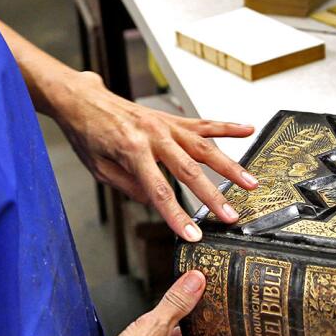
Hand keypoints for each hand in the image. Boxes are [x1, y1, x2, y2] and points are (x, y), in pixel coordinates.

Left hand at [52, 71, 256, 240]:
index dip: (178, 216)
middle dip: (213, 197)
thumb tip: (155, 202)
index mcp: (132, 151)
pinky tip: (248, 130)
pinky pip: (204, 123)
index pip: (159, 192)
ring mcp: (166, 125)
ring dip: (230, 166)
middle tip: (231, 216)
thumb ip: (129, 186)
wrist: (84, 101)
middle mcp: (154, 136)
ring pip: (205, 147)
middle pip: (189, 171)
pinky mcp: (171, 118)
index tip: (193, 235)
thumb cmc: (88, 134)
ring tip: (251, 183)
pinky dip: (227, 127)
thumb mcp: (99, 169)